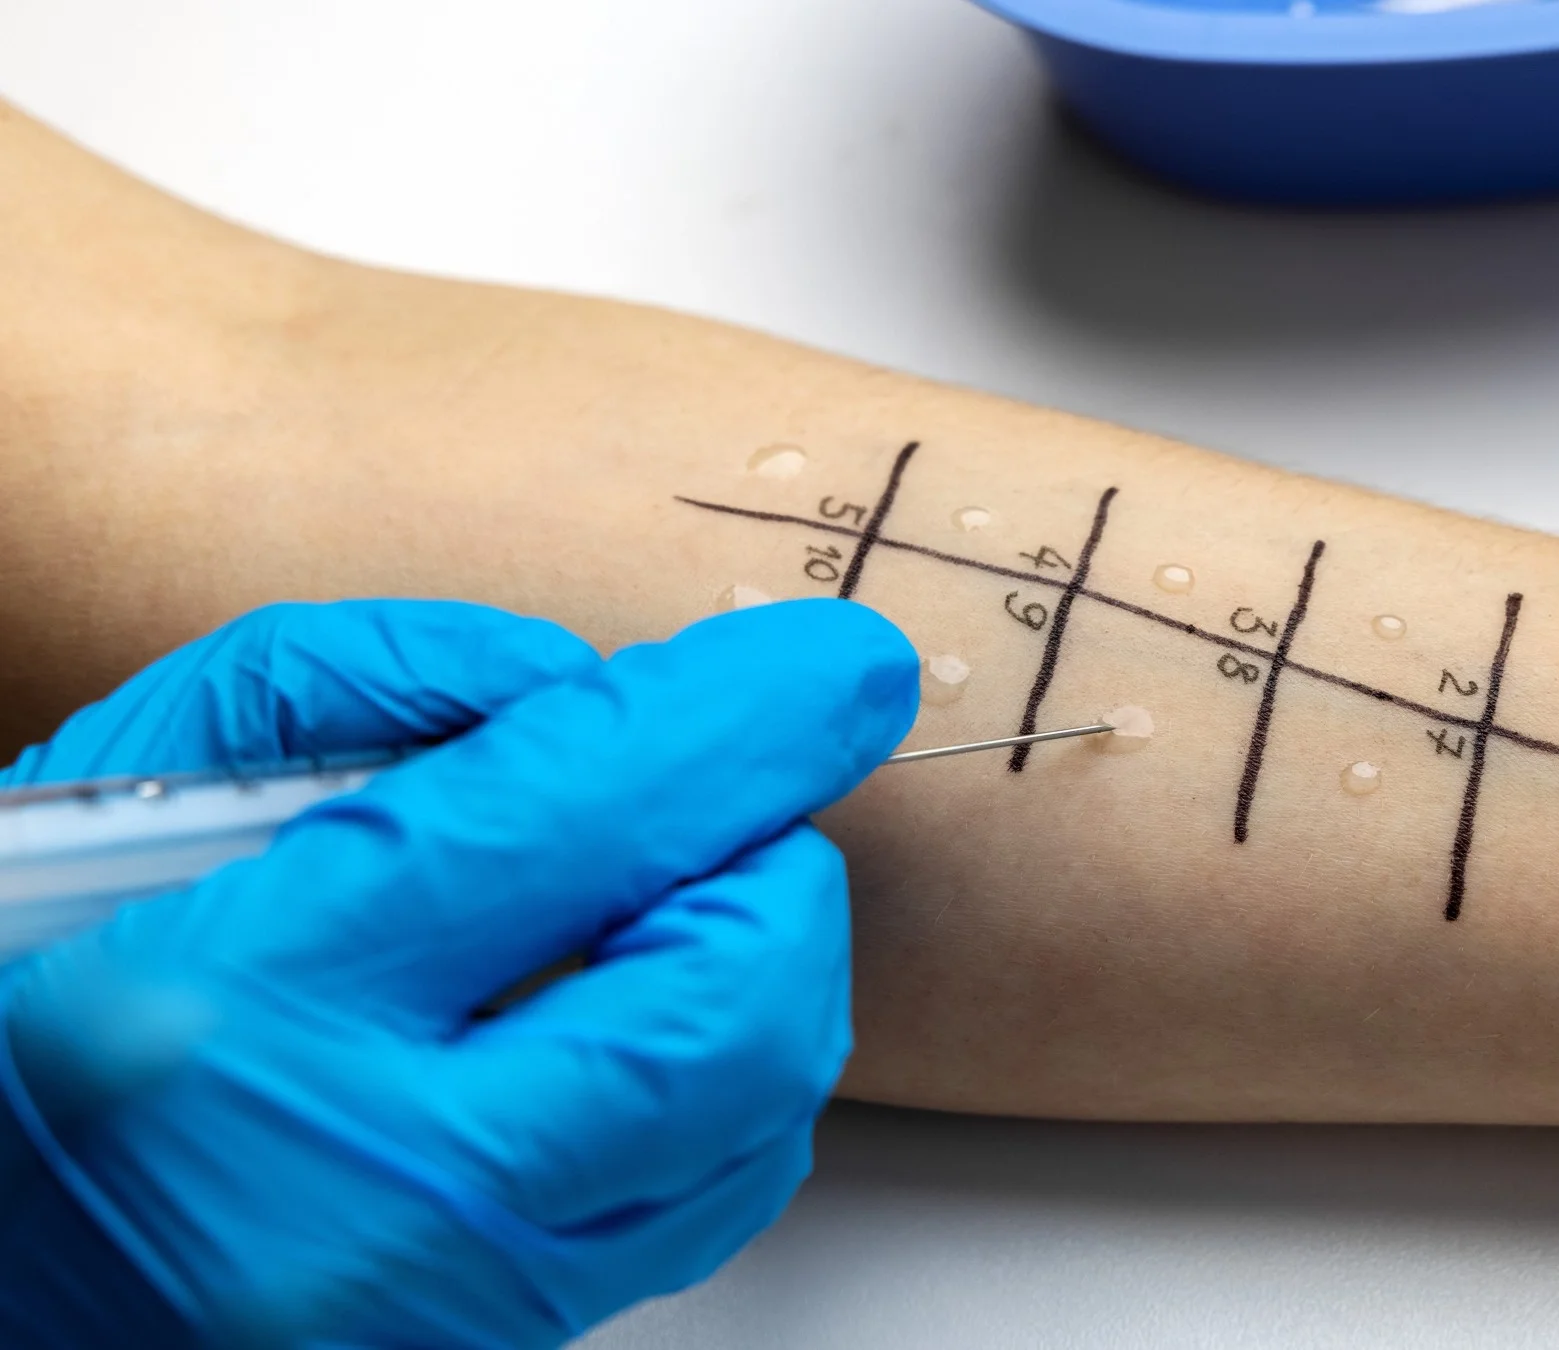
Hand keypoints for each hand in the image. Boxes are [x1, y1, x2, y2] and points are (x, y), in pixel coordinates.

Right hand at [0, 598, 917, 1346]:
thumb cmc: (8, 1015)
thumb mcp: (101, 800)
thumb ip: (342, 691)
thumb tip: (575, 682)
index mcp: (232, 1015)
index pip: (565, 828)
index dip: (733, 722)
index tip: (833, 663)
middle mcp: (366, 1194)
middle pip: (730, 1011)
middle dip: (773, 870)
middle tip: (711, 806)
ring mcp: (447, 1304)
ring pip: (757, 1120)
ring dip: (762, 974)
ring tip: (662, 905)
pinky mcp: (494, 1348)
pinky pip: (704, 1204)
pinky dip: (724, 1083)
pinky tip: (635, 1019)